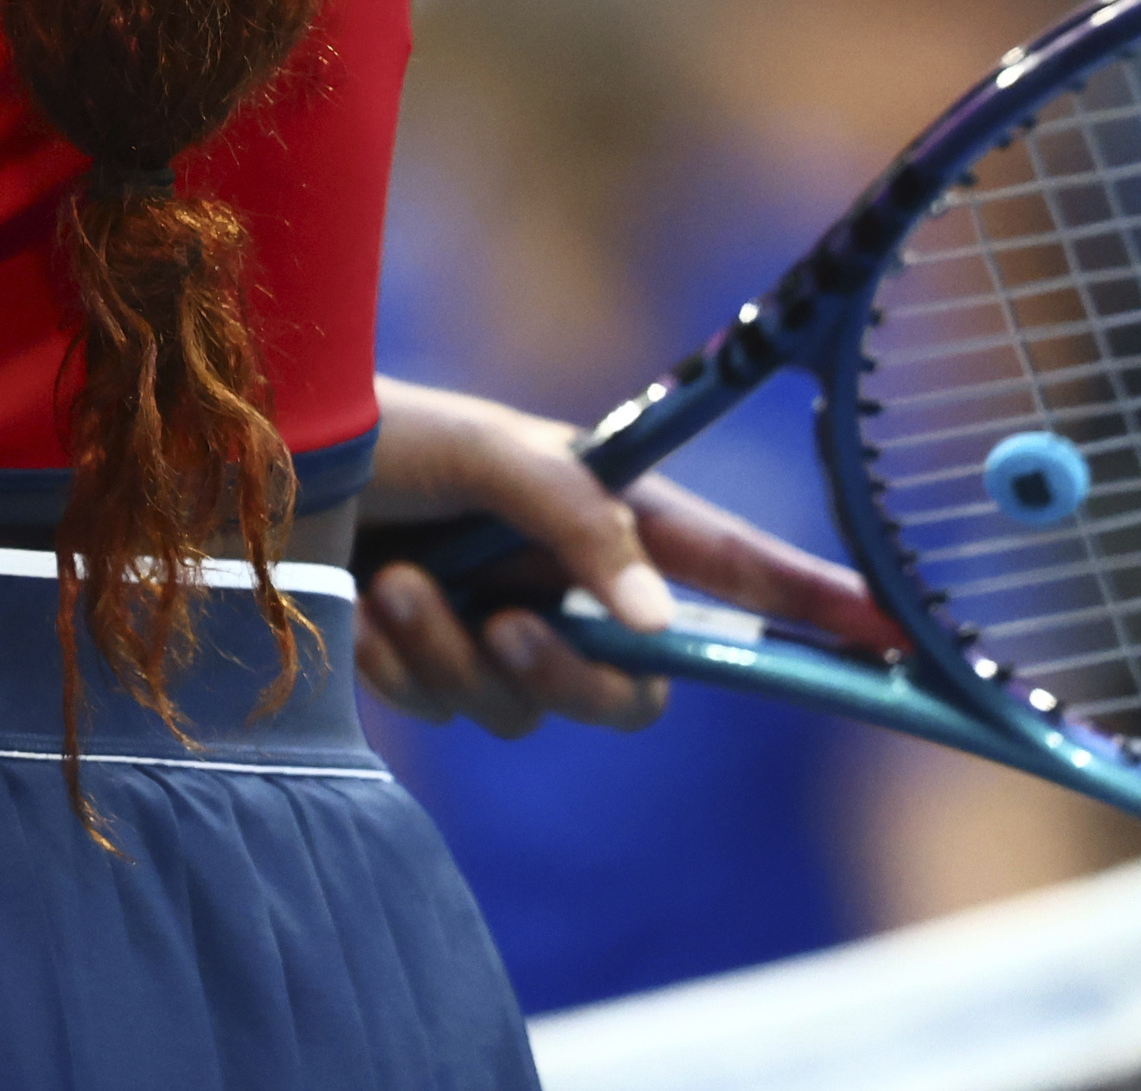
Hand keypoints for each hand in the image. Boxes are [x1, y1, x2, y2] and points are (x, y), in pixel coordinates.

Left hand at [349, 372, 888, 738]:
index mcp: (600, 509)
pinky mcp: (430, 664)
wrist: (247, 466)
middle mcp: (561, 577)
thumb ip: (581, 522)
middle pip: (636, 690)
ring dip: (453, 652)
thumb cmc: (379, 429)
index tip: (893, 637)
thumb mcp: (490, 450)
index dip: (813, 605)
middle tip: (505, 627)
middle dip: (570, 676)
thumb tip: (659, 630)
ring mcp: (497, 626)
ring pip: (527, 709)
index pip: (731, 568)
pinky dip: (403, 664)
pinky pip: (449, 713)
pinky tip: (363, 603)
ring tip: (394, 578)